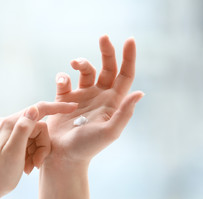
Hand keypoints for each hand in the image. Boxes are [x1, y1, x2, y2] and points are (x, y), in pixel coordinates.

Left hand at [0, 101, 76, 197]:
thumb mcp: (13, 152)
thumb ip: (23, 129)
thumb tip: (34, 108)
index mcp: (10, 124)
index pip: (38, 109)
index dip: (57, 108)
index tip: (74, 108)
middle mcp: (8, 124)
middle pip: (39, 127)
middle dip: (42, 145)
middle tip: (37, 163)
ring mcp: (8, 132)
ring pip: (35, 137)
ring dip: (36, 152)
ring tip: (29, 168)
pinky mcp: (9, 140)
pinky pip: (28, 143)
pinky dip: (31, 154)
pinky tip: (25, 166)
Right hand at [46, 35, 143, 167]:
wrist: (64, 156)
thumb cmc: (88, 147)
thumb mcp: (110, 132)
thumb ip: (124, 113)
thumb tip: (140, 93)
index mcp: (113, 102)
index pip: (124, 75)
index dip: (129, 58)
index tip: (130, 40)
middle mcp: (99, 96)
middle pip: (107, 68)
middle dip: (107, 51)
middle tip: (103, 37)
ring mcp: (82, 96)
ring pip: (85, 71)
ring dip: (82, 63)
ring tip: (75, 64)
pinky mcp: (65, 99)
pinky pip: (65, 80)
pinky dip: (63, 77)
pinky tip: (62, 82)